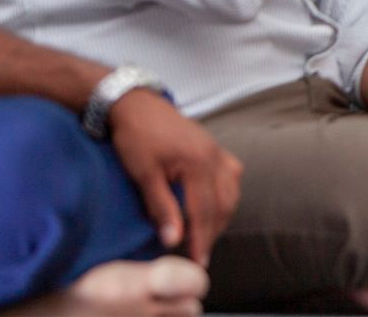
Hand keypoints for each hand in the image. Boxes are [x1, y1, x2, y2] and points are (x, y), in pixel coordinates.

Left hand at [108, 89, 242, 265]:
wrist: (135, 104)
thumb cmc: (135, 137)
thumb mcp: (143, 174)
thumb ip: (161, 207)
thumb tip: (172, 240)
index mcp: (198, 163)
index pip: (204, 212)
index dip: (201, 240)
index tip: (197, 263)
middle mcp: (214, 156)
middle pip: (223, 203)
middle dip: (213, 231)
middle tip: (199, 254)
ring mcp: (216, 150)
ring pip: (231, 190)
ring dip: (222, 214)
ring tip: (206, 234)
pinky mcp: (213, 146)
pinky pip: (232, 173)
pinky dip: (227, 192)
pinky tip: (216, 202)